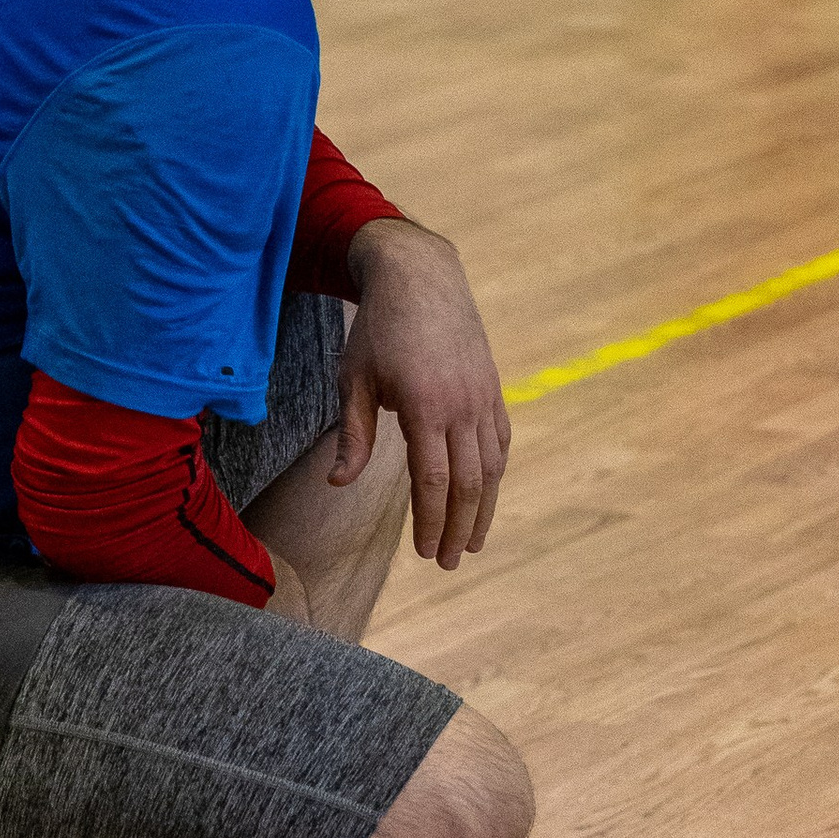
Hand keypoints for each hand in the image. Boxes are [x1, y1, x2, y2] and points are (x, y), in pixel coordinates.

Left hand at [331, 219, 510, 567]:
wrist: (421, 274)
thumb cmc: (377, 328)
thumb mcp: (354, 378)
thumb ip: (352, 435)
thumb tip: (337, 484)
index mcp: (425, 405)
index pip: (433, 481)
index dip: (431, 522)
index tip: (425, 552)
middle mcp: (462, 404)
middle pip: (469, 483)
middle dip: (460, 528)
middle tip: (449, 562)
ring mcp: (483, 396)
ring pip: (491, 466)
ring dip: (484, 509)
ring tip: (473, 543)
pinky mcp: (492, 387)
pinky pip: (500, 440)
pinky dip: (495, 473)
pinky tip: (486, 495)